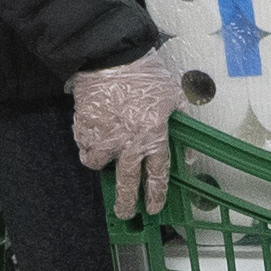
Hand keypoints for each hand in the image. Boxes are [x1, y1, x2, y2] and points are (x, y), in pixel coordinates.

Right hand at [68, 47, 185, 221]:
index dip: (156, 195)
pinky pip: (82, 144)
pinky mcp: (83, 127)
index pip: (157, 175)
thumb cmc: (146, 74)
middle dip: (126, 203)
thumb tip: (188, 153)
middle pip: (127, 183)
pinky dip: (86, 142)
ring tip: (102, 155)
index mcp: (153, 136)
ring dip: (100, 162)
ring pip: (97, 163)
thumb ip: (182, 125)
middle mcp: (128, 143)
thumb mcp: (174, 96)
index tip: (153, 207)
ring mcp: (103, 137)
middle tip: (125, 214)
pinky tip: (91, 133)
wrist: (111, 56)